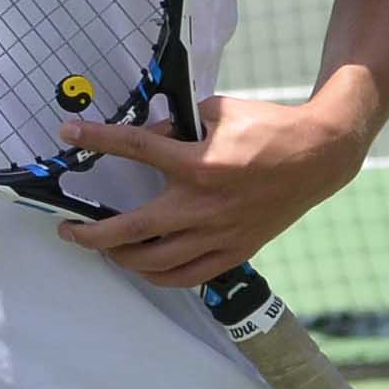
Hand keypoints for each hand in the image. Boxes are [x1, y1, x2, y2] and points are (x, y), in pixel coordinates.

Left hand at [58, 97, 366, 289]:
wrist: (320, 155)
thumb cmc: (268, 128)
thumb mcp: (219, 112)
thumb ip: (178, 124)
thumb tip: (146, 133)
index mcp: (198, 163)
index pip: (134, 148)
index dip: (96, 138)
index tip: (68, 132)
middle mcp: (204, 205)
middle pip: (132, 231)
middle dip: (90, 234)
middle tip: (68, 230)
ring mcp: (220, 234)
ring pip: (156, 262)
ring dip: (119, 258)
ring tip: (102, 248)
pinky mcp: (236, 251)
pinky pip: (188, 276)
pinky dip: (158, 277)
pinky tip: (142, 267)